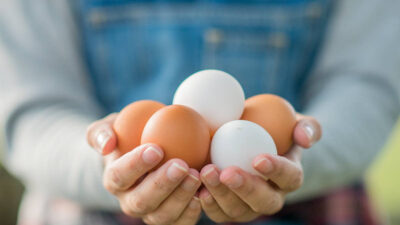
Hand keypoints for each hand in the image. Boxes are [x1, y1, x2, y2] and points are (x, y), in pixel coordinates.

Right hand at [86, 114, 201, 224]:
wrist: (149, 153)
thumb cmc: (131, 135)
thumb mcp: (113, 127)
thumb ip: (102, 132)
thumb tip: (107, 145)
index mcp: (114, 180)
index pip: (119, 176)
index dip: (135, 165)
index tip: (156, 149)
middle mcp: (130, 202)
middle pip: (141, 201)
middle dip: (161, 185)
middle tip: (181, 165)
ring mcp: (151, 213)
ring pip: (162, 215)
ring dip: (180, 197)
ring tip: (196, 176)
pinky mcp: (171, 219)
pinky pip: (180, 223)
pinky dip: (191, 212)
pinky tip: (202, 194)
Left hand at [198, 114, 321, 222]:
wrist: (246, 138)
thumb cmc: (271, 127)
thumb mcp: (292, 119)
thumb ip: (306, 126)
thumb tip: (305, 139)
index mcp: (290, 176)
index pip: (290, 177)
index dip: (277, 170)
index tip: (258, 159)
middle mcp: (272, 197)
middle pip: (264, 202)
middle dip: (246, 189)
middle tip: (227, 172)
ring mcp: (249, 207)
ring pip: (238, 211)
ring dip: (221, 195)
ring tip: (206, 173)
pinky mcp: (227, 209)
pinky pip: (219, 213)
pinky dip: (208, 203)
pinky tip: (197, 188)